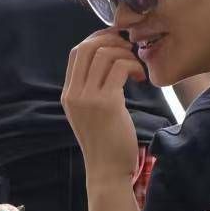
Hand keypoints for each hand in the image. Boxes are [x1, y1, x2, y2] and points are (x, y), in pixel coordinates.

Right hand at [61, 28, 147, 184]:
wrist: (107, 171)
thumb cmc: (105, 143)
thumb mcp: (91, 114)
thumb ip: (92, 90)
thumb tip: (109, 64)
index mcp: (68, 95)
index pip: (76, 53)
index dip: (97, 40)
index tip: (116, 44)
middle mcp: (74, 94)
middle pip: (87, 47)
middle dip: (111, 40)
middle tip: (129, 50)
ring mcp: (88, 98)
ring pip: (105, 54)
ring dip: (126, 54)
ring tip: (136, 68)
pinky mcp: (106, 103)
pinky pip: (120, 68)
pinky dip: (133, 66)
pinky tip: (140, 79)